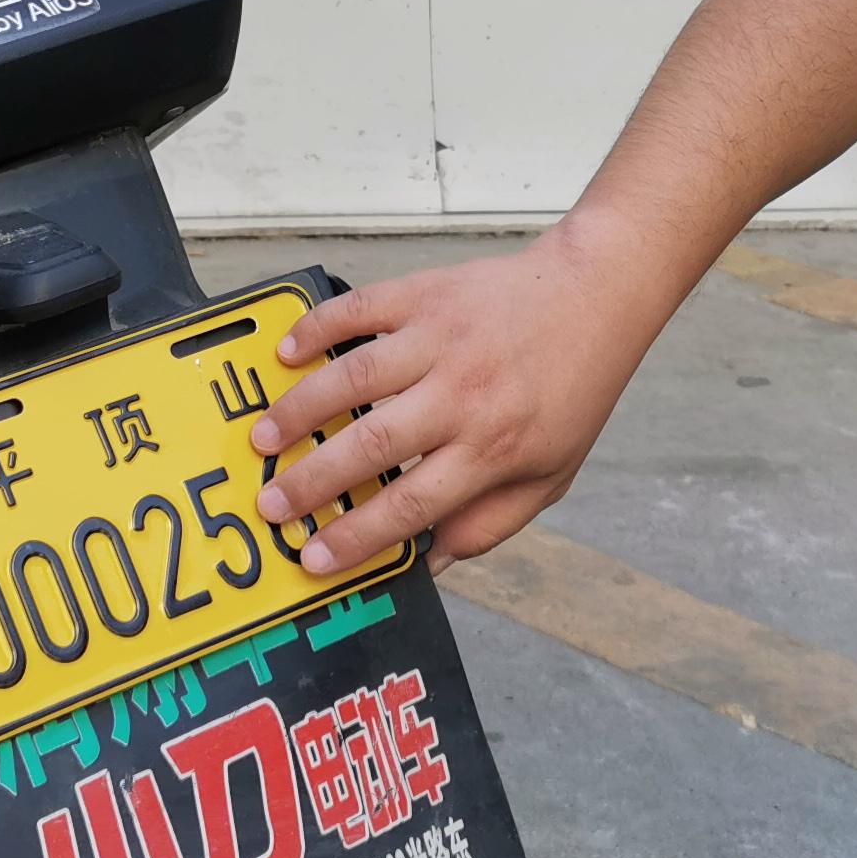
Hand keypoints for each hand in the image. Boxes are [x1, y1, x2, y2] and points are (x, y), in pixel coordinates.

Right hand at [246, 224, 665, 572]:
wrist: (595, 296)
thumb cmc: (571, 390)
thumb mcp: (549, 476)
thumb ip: (488, 524)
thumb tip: (428, 564)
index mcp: (493, 448)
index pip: (412, 504)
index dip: (357, 536)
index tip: (313, 557)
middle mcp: (463, 396)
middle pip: (372, 446)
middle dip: (311, 481)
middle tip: (270, 504)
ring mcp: (441, 340)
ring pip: (354, 378)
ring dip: (300, 410)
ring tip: (261, 439)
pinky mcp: (426, 294)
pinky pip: (359, 311)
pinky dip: (316, 330)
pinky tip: (286, 354)